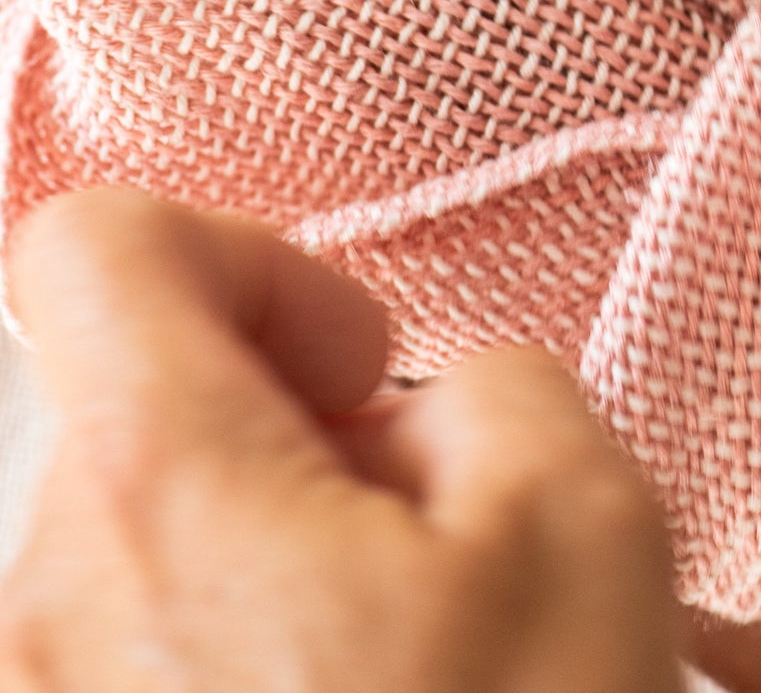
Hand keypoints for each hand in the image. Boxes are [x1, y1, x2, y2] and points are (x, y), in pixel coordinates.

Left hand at [0, 189, 681, 691]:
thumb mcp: (582, 510)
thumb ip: (487, 376)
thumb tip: (402, 420)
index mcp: (167, 496)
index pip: (97, 245)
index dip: (250, 253)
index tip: (355, 364)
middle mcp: (50, 604)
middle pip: (140, 391)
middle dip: (290, 419)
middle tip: (416, 523)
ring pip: (147, 520)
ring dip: (278, 535)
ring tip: (400, 639)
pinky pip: (137, 631)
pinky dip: (242, 628)